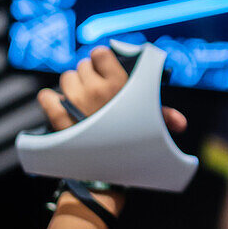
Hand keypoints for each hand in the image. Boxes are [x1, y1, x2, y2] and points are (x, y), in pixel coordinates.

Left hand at [37, 46, 186, 133]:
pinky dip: (51, 101)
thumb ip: (165, 118)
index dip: (101, 61)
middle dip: (89, 77)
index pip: (99, 53)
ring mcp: (72, 101)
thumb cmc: (132, 147)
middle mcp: (93, 89)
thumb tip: (181, 123)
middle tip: (97, 93)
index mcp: (117, 85)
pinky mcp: (56, 115)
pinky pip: (46, 96)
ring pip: (65, 78)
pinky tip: (62, 108)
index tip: (106, 72)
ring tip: (82, 103)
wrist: (106, 176)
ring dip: (72, 87)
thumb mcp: (151, 128)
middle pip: (82, 66)